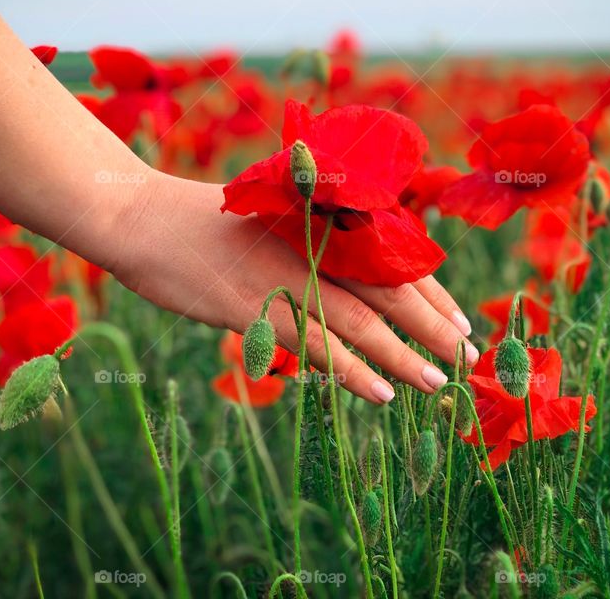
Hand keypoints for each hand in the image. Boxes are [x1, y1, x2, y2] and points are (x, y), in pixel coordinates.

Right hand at [108, 171, 478, 403]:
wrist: (140, 216)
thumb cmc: (202, 220)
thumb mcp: (266, 219)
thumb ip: (308, 243)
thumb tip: (345, 280)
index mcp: (318, 221)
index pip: (391, 258)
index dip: (431, 293)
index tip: (461, 321)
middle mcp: (311, 246)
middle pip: (389, 289)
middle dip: (433, 326)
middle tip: (469, 357)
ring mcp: (284, 276)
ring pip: (361, 322)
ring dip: (405, 355)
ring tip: (440, 382)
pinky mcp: (254, 307)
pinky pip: (315, 346)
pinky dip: (353, 371)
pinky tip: (382, 393)